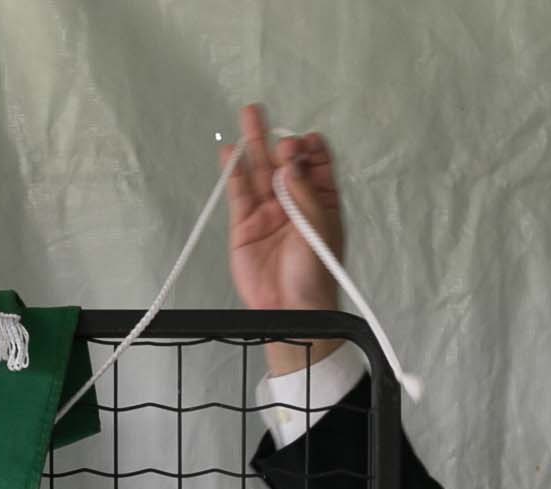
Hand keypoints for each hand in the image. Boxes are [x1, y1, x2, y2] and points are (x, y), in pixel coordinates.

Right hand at [222, 102, 347, 374]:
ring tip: (248, 115)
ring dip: (254, 144)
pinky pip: (238, 194)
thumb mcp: (319, 229)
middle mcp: (293, 203)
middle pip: (285, 163)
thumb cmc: (314, 273)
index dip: (310, 149)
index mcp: (320, 202)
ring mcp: (267, 213)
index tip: (305, 141)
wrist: (291, 310)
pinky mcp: (244, 226)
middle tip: (268, 118)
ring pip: (259, 172)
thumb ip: (304, 194)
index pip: (316, 165)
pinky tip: (230, 152)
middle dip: (279, 140)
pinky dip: (234, 173)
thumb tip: (289, 163)